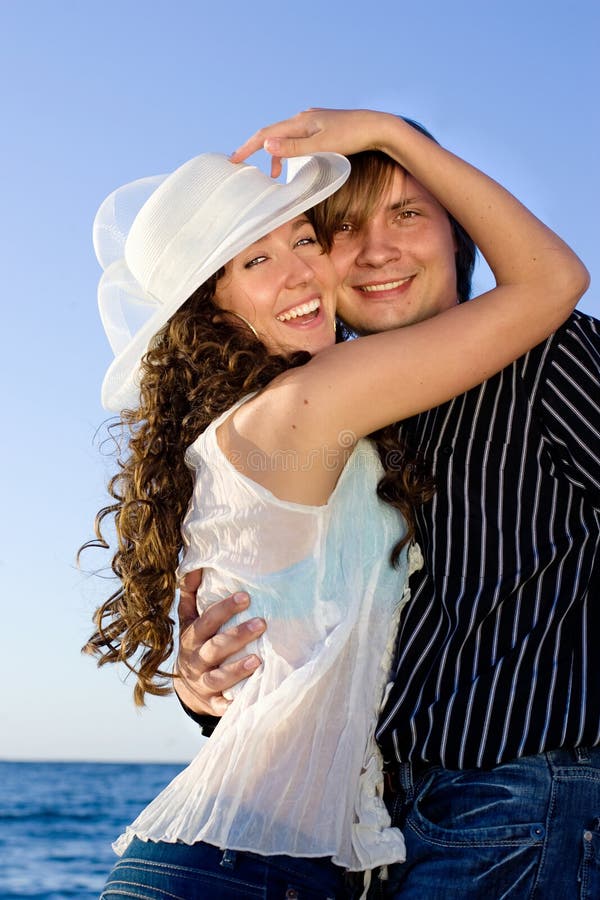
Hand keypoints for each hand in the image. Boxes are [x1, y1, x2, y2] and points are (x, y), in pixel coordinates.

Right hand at [174, 570, 265, 715]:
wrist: (187, 688)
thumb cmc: (195, 644)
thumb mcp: (189, 620)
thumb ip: (191, 593)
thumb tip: (195, 564)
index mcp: (191, 638)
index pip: (206, 621)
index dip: (224, 609)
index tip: (245, 596)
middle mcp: (195, 660)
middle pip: (215, 648)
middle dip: (237, 636)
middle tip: (262, 623)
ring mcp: (203, 684)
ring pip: (218, 677)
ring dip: (237, 670)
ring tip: (258, 661)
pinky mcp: (212, 703)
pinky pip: (222, 706)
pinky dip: (233, 705)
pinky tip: (252, 698)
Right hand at [231, 108, 394, 176]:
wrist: (377, 127)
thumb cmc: (351, 136)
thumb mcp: (321, 145)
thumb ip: (294, 148)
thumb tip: (267, 144)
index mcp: (300, 122)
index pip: (266, 134)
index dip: (248, 147)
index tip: (234, 160)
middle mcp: (304, 118)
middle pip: (273, 134)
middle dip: (257, 149)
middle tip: (242, 162)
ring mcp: (313, 121)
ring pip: (286, 137)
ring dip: (277, 154)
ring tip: (275, 175)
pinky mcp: (322, 126)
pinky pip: (298, 138)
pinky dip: (290, 150)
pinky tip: (295, 160)